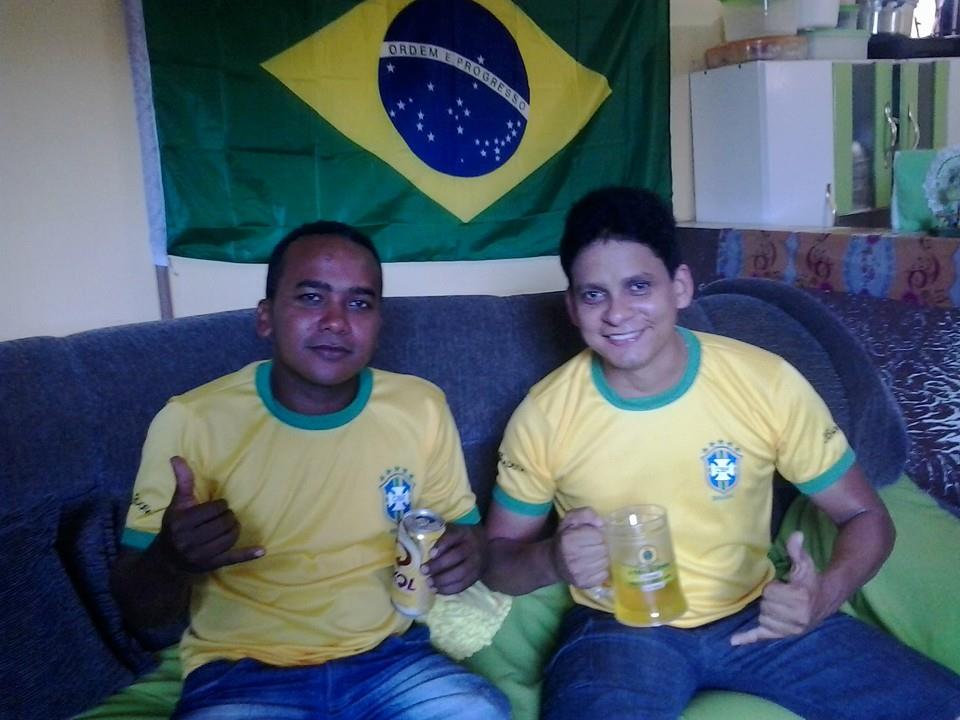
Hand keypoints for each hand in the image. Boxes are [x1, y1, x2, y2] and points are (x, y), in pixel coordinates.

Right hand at [151, 456, 264, 574]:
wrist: (167, 558)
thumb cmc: (174, 526)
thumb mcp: (177, 503)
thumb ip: (182, 481)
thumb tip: (176, 457)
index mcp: (182, 523)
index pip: (214, 510)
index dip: (219, 506)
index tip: (216, 507)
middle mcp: (190, 541)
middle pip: (224, 523)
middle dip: (228, 516)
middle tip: (224, 516)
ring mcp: (202, 555)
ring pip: (230, 537)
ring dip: (235, 528)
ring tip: (230, 525)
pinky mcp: (212, 565)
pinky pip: (232, 558)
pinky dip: (247, 554)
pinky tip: (261, 550)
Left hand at [422, 523, 486, 594]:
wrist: (484, 547)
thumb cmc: (461, 539)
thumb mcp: (454, 531)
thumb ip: (441, 537)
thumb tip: (422, 549)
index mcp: (464, 533)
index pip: (453, 537)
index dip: (441, 545)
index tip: (430, 554)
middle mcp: (473, 548)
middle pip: (456, 556)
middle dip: (438, 565)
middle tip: (423, 571)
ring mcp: (476, 564)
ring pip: (460, 573)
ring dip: (442, 580)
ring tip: (429, 583)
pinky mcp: (476, 577)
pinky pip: (463, 585)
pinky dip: (449, 589)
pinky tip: (437, 590)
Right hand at [552, 507, 608, 587]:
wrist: (552, 561)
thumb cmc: (564, 538)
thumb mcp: (570, 520)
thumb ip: (586, 514)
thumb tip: (601, 524)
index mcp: (569, 539)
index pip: (598, 536)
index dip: (597, 534)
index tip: (592, 536)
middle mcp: (572, 557)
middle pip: (603, 549)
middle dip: (601, 546)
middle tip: (593, 546)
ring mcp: (578, 572)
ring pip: (605, 562)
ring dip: (602, 557)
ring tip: (594, 555)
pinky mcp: (583, 583)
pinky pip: (604, 575)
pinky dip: (602, 569)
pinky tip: (593, 565)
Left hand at [730, 531, 824, 645]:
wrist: (825, 601)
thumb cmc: (811, 581)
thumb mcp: (805, 564)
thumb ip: (797, 550)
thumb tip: (796, 534)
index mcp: (799, 598)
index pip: (770, 592)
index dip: (774, 587)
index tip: (784, 586)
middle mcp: (796, 617)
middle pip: (765, 606)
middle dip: (771, 599)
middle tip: (783, 597)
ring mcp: (790, 629)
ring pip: (763, 618)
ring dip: (767, 611)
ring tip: (782, 606)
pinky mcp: (784, 635)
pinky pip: (762, 637)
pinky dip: (747, 639)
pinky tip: (733, 641)